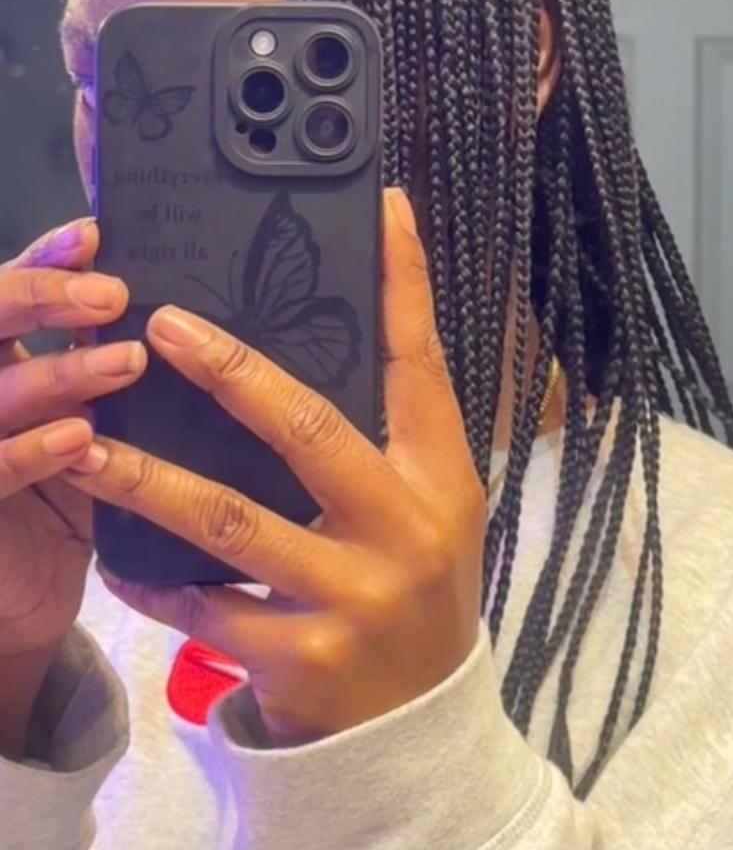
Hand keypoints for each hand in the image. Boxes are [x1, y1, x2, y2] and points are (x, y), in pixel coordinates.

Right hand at [0, 219, 144, 655]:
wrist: (30, 593)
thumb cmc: (73, 488)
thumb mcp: (93, 417)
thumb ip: (107, 361)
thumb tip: (182, 305)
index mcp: (4, 357)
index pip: (10, 291)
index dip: (44, 260)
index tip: (95, 235)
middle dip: (40, 297)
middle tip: (110, 292)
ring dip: (59, 373)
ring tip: (125, 362)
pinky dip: (31, 452)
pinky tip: (80, 439)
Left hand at [64, 188, 486, 746]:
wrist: (420, 728)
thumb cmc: (418, 591)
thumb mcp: (428, 507)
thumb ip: (388, 435)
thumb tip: (328, 343)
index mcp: (441, 477)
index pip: (419, 363)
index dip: (403, 283)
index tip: (379, 207)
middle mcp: (405, 529)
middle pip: (310, 429)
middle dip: (233, 371)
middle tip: (162, 325)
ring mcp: (354, 597)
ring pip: (232, 521)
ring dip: (150, 479)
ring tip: (88, 443)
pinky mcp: (303, 659)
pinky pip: (205, 608)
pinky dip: (154, 580)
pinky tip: (116, 557)